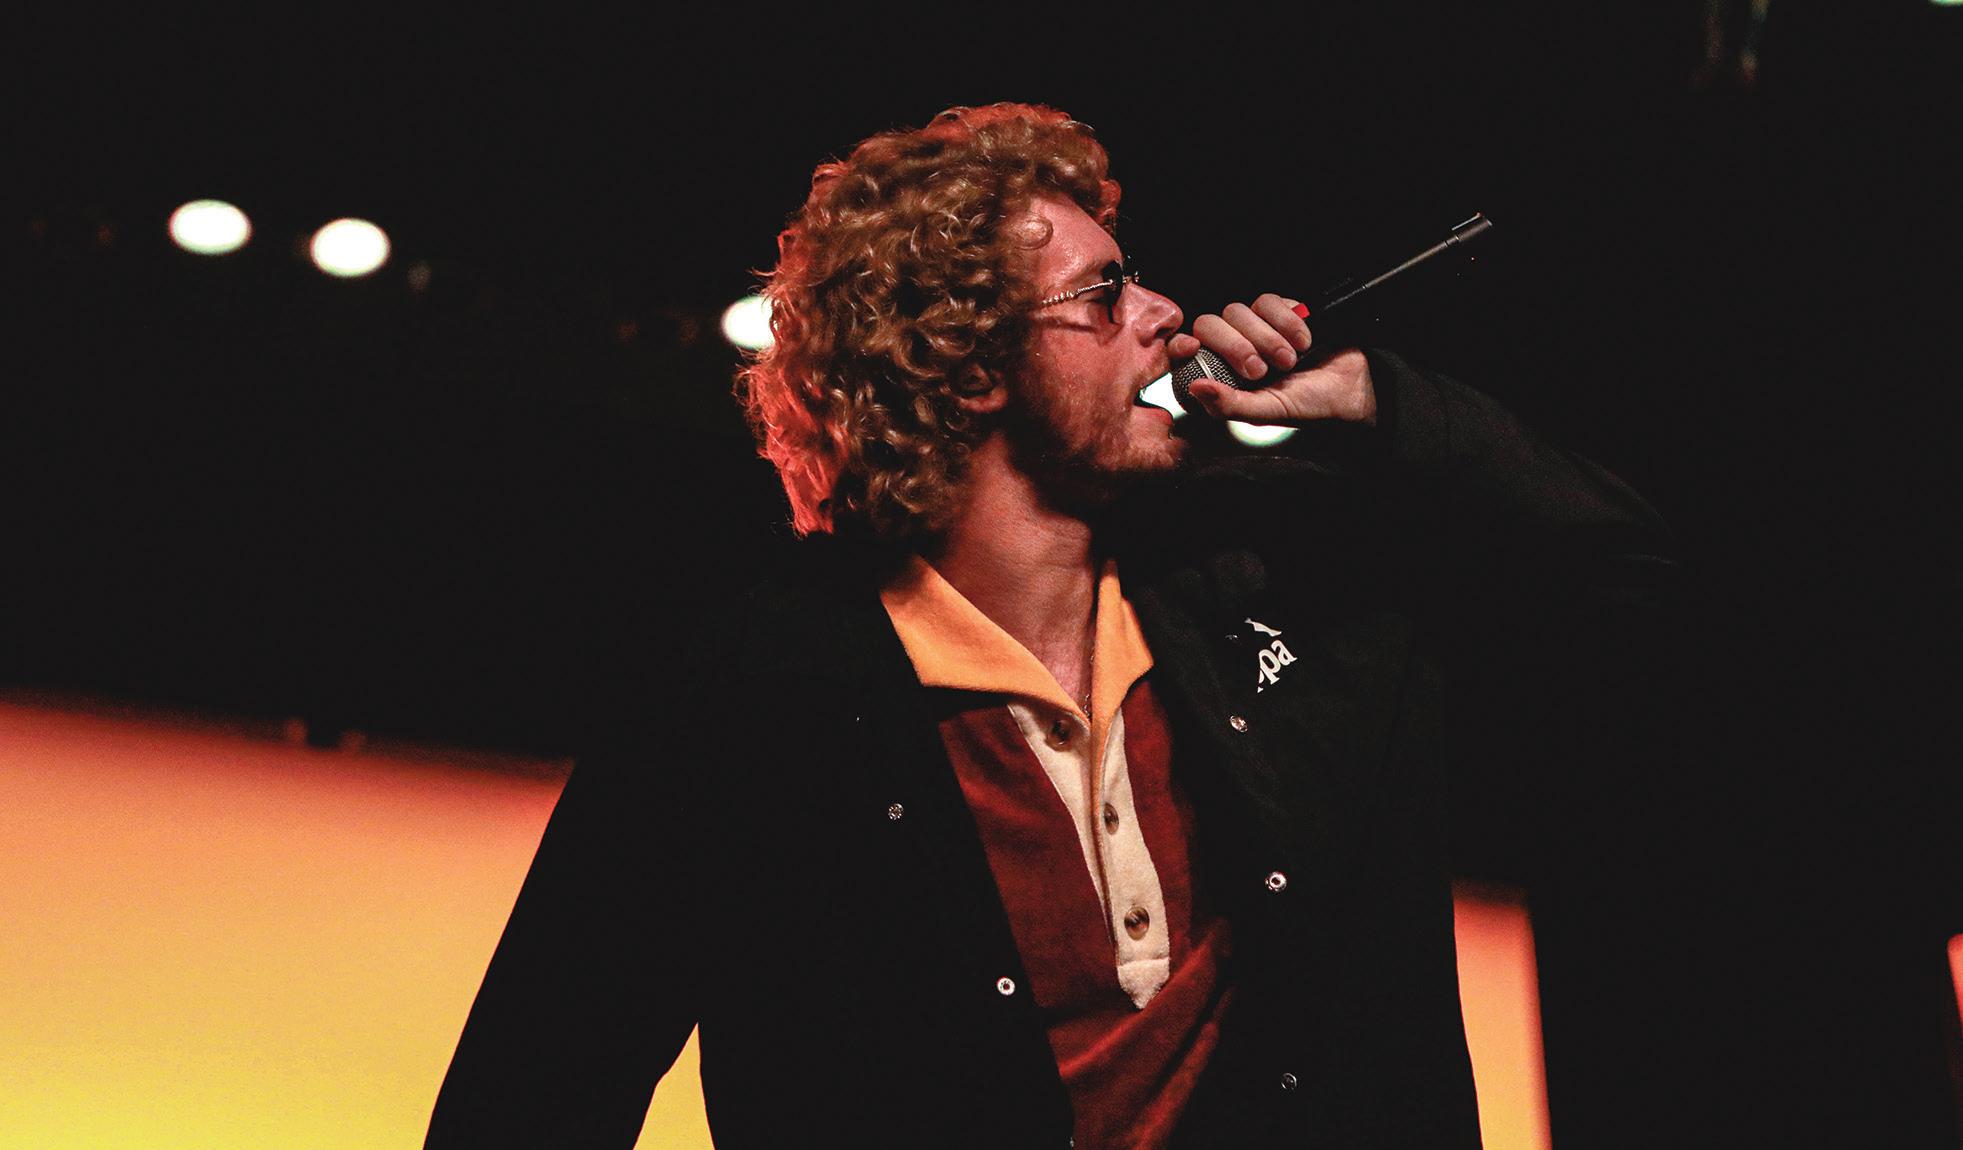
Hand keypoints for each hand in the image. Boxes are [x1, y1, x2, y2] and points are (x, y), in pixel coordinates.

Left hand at [1167, 293, 1376, 426]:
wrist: (1355, 385)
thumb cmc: (1311, 405)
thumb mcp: (1268, 412)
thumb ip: (1230, 404)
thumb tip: (1196, 388)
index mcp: (1222, 377)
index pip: (1183, 352)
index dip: (1181, 346)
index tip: (1194, 348)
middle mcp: (1233, 350)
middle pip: (1208, 324)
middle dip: (1236, 346)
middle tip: (1260, 370)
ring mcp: (1255, 328)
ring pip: (1237, 311)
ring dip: (1267, 338)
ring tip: (1290, 361)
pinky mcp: (1279, 310)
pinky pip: (1267, 301)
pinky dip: (1286, 322)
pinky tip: (1303, 341)